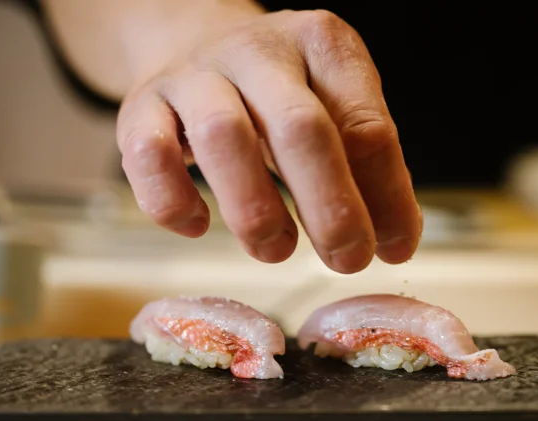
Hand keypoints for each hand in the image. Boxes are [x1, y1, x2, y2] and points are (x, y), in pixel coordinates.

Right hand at [116, 9, 422, 273]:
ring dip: (256, 211)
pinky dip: (174, 202)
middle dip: (331, 207)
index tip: (395, 248)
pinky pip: (149, 157)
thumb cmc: (277, 94)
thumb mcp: (334, 109)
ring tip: (277, 250)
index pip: (367, 126)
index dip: (387, 196)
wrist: (194, 44)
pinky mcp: (141, 106)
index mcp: (321, 45)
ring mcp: (194, 75)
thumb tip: (396, 240)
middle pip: (300, 129)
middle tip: (347, 260)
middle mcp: (258, 51)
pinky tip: (198, 225)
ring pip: (223, 137)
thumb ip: (367, 167)